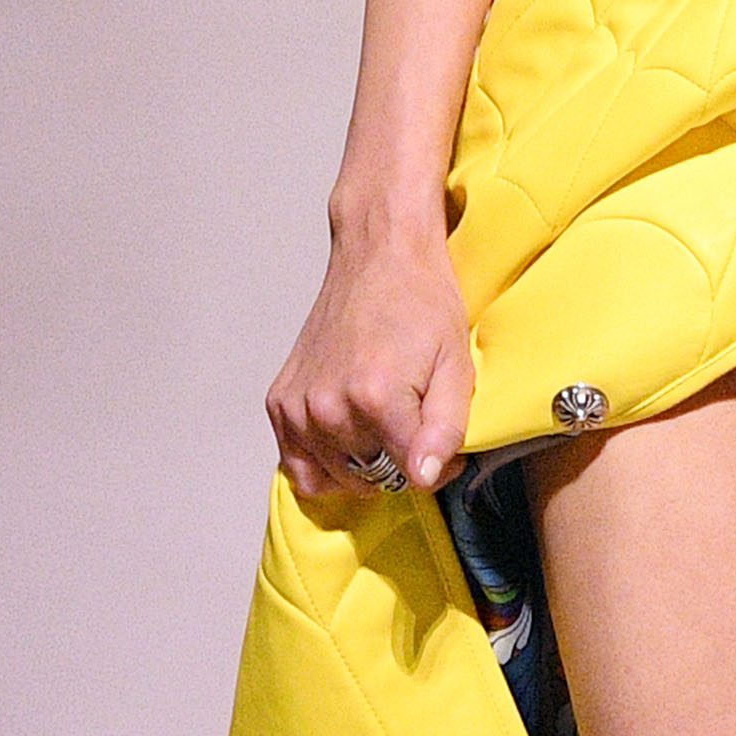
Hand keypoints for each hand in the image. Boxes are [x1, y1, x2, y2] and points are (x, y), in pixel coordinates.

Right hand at [267, 204, 473, 510]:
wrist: (378, 257)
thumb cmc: (422, 304)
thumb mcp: (457, 366)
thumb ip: (444, 428)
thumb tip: (422, 478)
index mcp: (375, 398)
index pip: (410, 474)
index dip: (436, 465)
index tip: (445, 443)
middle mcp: (327, 408)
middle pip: (372, 478)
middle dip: (400, 464)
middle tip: (414, 426)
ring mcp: (297, 407)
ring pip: (336, 477)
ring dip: (362, 464)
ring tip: (382, 424)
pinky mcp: (279, 402)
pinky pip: (297, 465)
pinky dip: (323, 462)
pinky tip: (348, 436)